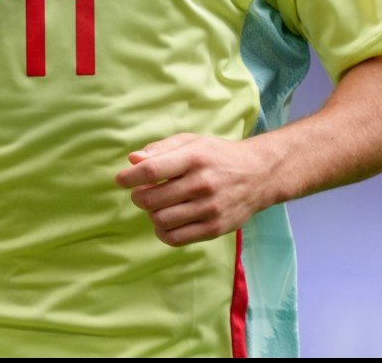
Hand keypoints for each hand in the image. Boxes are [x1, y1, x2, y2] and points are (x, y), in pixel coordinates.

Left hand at [114, 132, 277, 247]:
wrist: (260, 175)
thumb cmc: (219, 156)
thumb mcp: (194, 142)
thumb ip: (162, 149)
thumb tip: (133, 160)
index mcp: (196, 157)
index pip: (151, 170)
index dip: (129, 177)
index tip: (121, 180)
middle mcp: (203, 183)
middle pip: (150, 199)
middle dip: (139, 197)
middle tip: (143, 193)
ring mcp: (209, 208)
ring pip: (159, 220)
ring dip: (152, 214)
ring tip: (159, 206)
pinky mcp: (214, 228)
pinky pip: (175, 238)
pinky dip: (163, 232)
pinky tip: (167, 221)